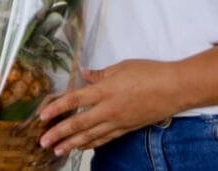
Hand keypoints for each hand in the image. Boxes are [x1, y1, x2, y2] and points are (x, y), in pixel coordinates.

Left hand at [38, 60, 183, 155]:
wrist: (174, 89)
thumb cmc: (149, 73)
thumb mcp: (122, 67)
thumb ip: (100, 74)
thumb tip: (84, 74)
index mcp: (105, 91)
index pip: (74, 100)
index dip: (56, 108)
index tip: (42, 115)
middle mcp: (109, 109)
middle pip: (78, 124)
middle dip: (59, 133)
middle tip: (43, 141)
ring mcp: (118, 122)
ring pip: (90, 136)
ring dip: (72, 143)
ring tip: (57, 150)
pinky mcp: (127, 128)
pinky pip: (105, 138)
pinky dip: (91, 143)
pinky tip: (82, 147)